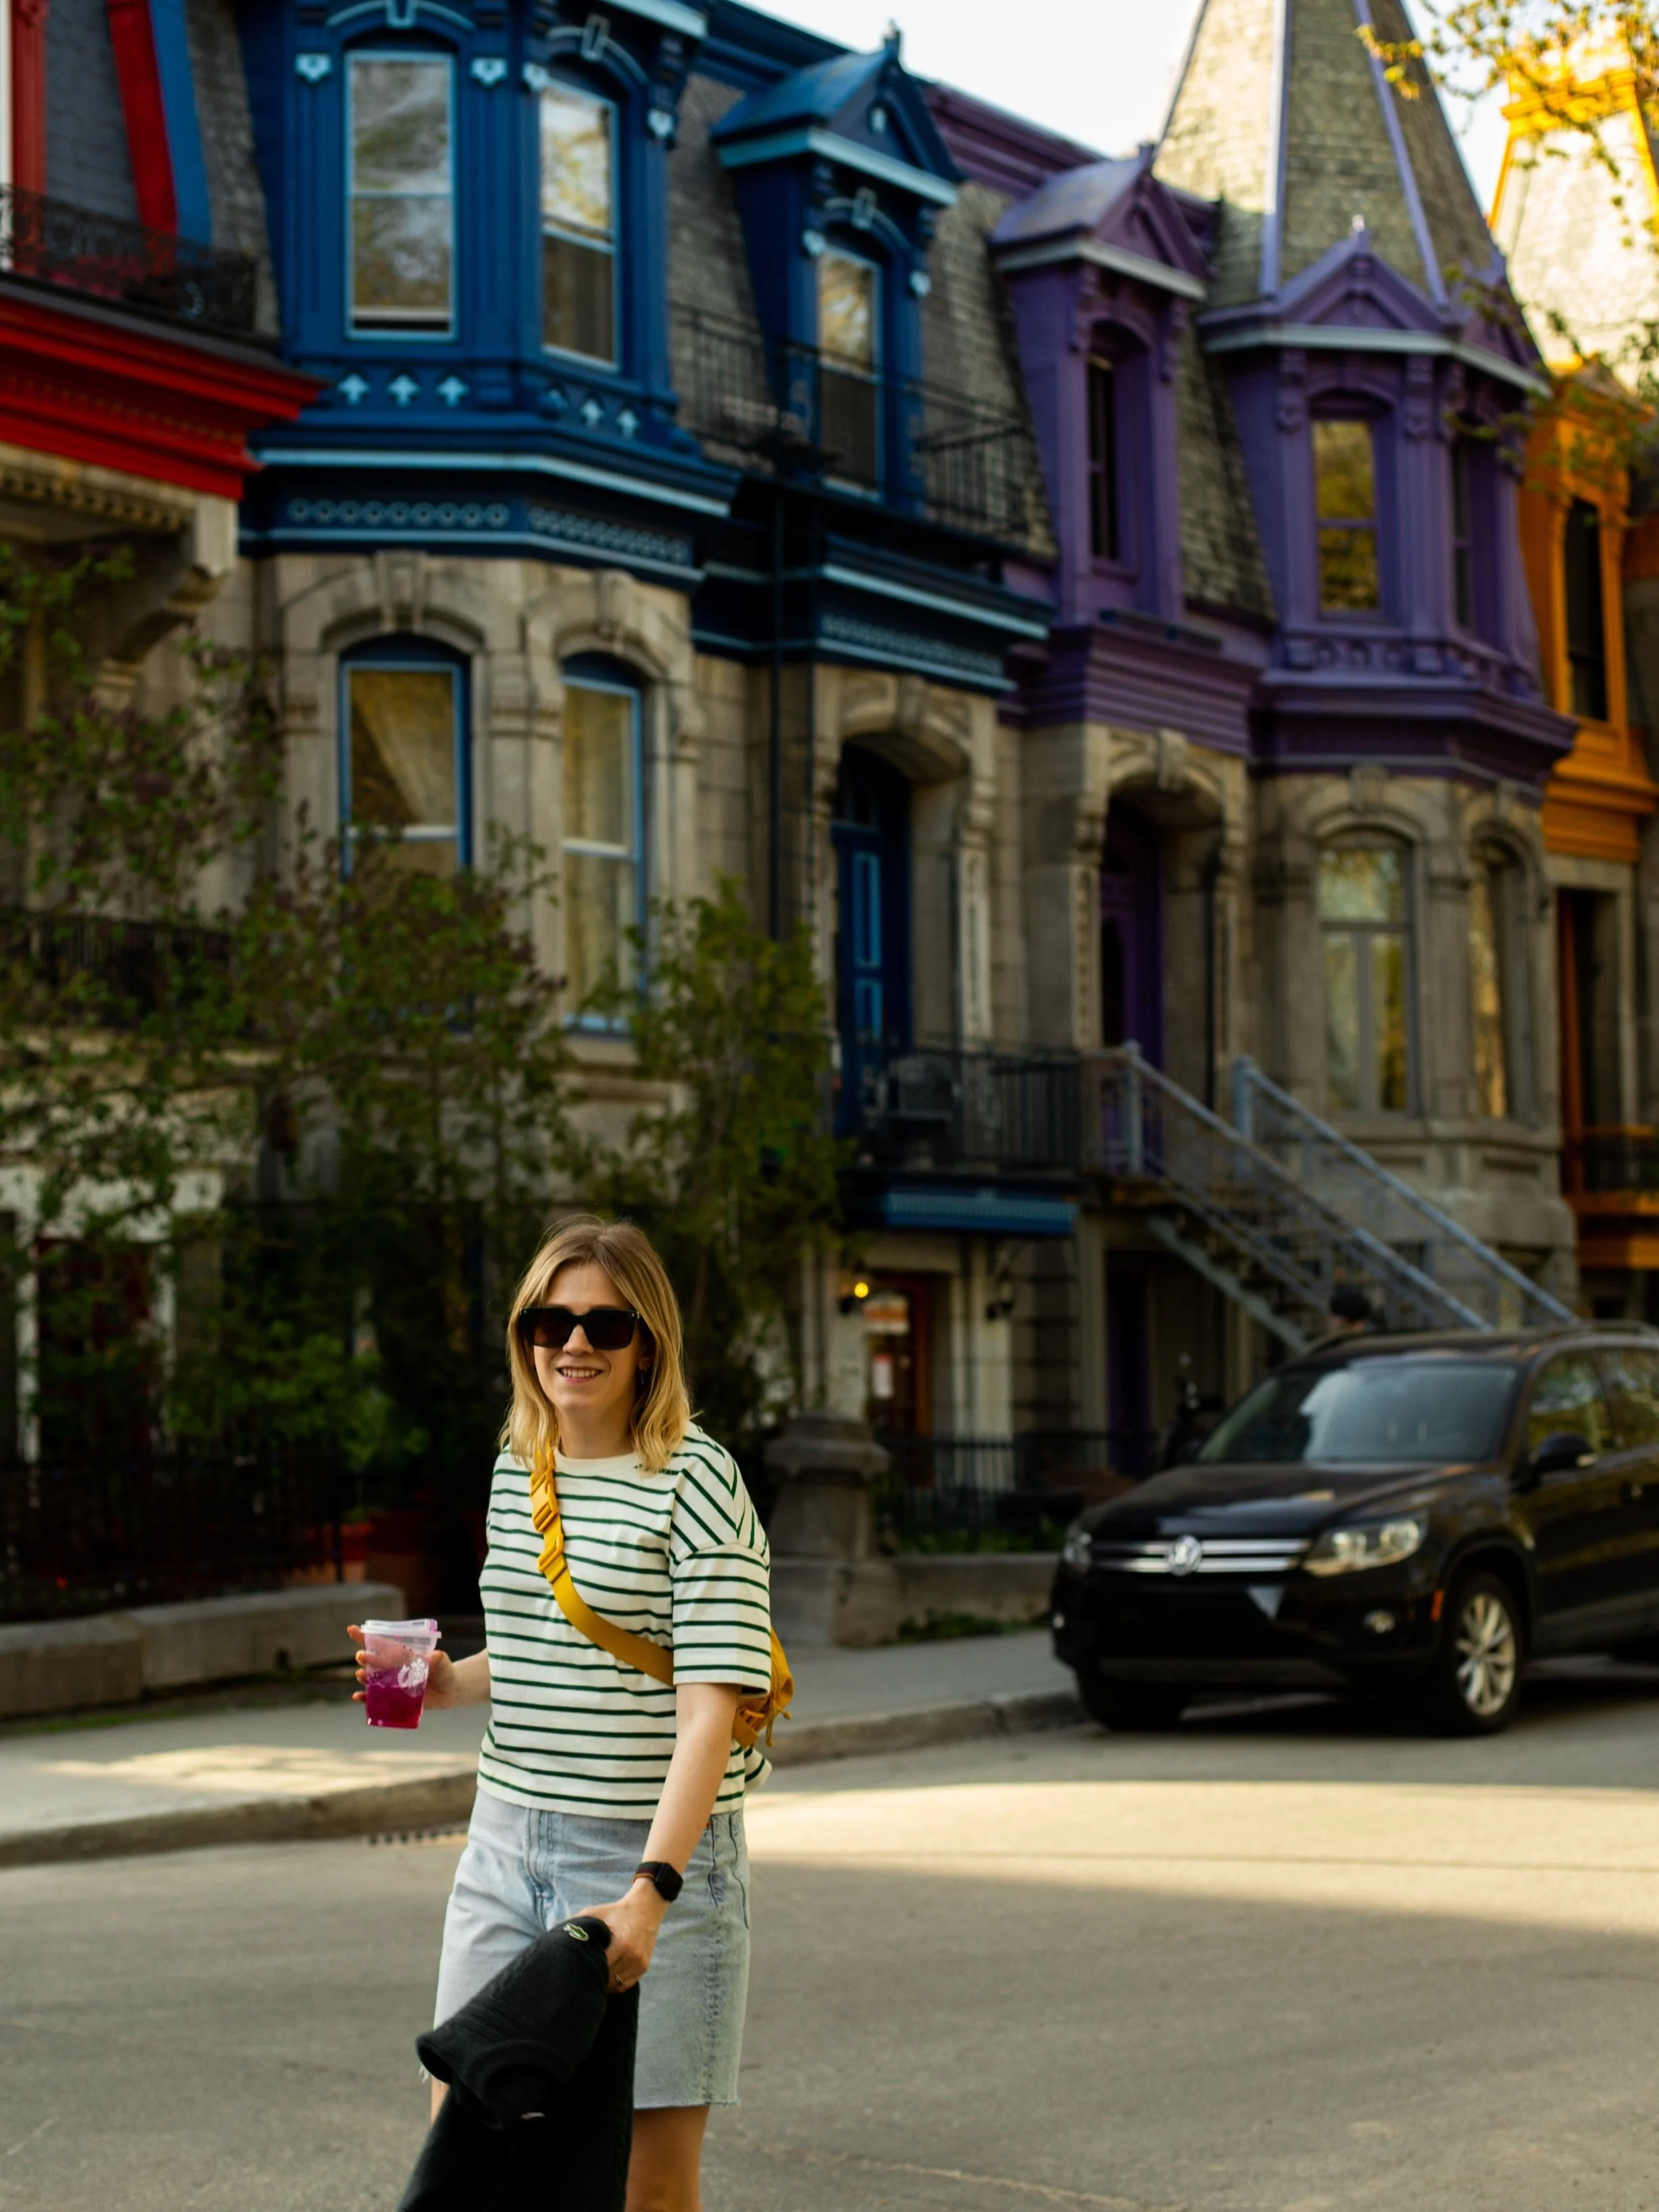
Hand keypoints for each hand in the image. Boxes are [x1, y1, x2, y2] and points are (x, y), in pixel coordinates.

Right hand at [347, 1625, 456, 1708]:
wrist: (449, 1691)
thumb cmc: (444, 1671)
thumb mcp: (443, 1663)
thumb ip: (439, 1659)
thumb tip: (436, 1655)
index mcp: (402, 1655)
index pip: (382, 1644)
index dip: (366, 1637)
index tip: (351, 1630)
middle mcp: (394, 1668)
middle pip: (375, 1662)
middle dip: (366, 1658)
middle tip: (360, 1656)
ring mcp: (393, 1684)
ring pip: (373, 1680)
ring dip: (365, 1677)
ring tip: (360, 1675)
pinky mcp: (394, 1700)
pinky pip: (377, 1700)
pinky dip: (366, 1699)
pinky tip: (357, 1697)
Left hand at [578, 1879, 668, 1993]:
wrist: (646, 1908)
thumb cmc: (617, 1911)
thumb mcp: (597, 1912)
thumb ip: (579, 1923)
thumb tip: (559, 1935)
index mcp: (621, 1944)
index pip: (601, 1967)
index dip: (588, 1970)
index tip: (577, 1971)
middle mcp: (632, 1956)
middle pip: (608, 1978)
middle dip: (594, 1978)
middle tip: (581, 1977)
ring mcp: (639, 1963)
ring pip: (616, 1984)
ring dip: (604, 1984)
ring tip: (592, 1979)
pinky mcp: (644, 1967)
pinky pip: (626, 1985)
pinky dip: (615, 1985)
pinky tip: (606, 1979)